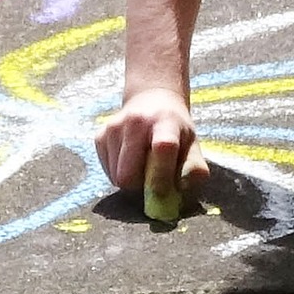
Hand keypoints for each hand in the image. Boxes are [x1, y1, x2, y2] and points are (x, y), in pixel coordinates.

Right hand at [95, 86, 209, 202]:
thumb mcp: (192, 144)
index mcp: (165, 122)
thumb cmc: (175, 130)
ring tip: (143, 164)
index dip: (161, 177)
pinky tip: (130, 158)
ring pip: (116, 177)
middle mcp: (135, 121)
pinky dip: (119, 173)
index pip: (162, 148)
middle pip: (128, 174)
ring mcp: (114, 128)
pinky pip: (107, 171)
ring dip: (131, 180)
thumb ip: (194, 169)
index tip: (162, 194)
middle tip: (152, 178)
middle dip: (140, 186)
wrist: (152, 100)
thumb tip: (182, 188)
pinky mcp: (100, 136)